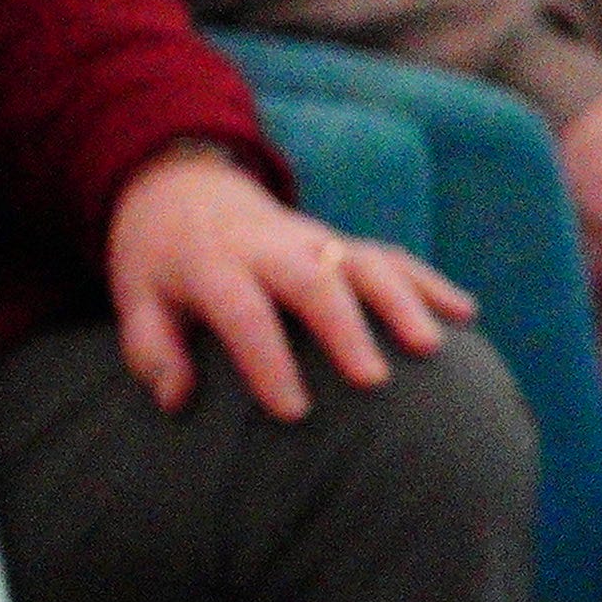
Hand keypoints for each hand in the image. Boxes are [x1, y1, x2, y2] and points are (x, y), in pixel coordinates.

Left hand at [107, 144, 475, 422]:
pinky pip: (392, 254)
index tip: (294, 411)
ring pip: (364, 261)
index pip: (243, 311)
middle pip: (314, 280)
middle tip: (374, 381)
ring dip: (402, 301)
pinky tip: (465, 313)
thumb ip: (151, 348)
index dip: (267, 360)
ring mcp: (312, 238)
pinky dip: (429, 281)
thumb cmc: (162, 263)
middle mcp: (270, 246)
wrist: (186, 190)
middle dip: (347, 329)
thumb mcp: (136, 298)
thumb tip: (176, 399)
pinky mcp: (341, 240)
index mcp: (213, 264)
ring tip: (431, 347)